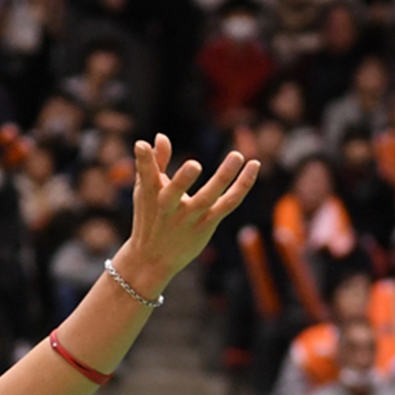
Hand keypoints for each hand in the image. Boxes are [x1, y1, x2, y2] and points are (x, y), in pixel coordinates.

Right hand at [115, 133, 259, 286]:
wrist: (153, 257)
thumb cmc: (149, 216)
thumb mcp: (145, 189)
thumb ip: (153, 163)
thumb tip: (161, 137)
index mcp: (151, 195)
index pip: (146, 174)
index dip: (144, 160)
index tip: (141, 145)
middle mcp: (168, 208)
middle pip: (173, 194)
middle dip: (181, 180)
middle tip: (194, 164)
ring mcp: (190, 218)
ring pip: (207, 198)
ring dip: (223, 177)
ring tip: (236, 156)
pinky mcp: (208, 224)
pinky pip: (228, 203)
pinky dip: (242, 185)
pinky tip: (253, 166)